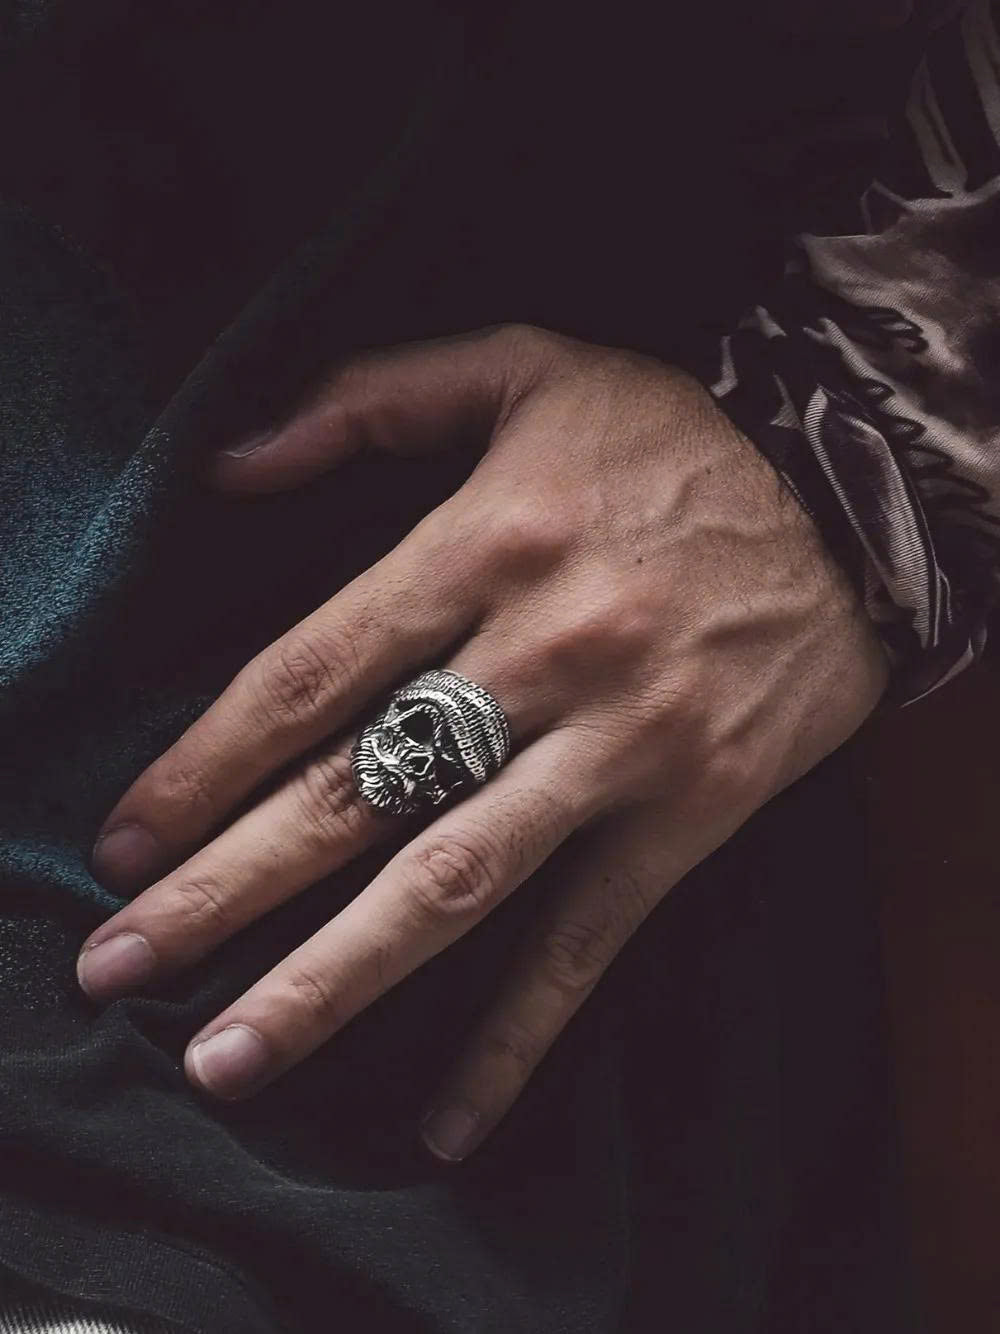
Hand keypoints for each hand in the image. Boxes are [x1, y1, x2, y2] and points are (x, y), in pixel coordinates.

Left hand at [77, 325, 887, 1161]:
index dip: (205, 765)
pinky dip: (516, 1036)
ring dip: (331, 978)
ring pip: (452, 881)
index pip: (310, 673)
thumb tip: (229, 467)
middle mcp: (543, 653)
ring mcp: (620, 744)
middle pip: (355, 793)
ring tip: (227, 1058)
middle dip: (223, 888)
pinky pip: (589, 938)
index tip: (123, 842)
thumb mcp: (525, 366)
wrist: (861, 493)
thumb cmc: (679, 434)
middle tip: (115, 968)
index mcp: (485, 544)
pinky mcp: (693, 811)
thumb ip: (367, 399)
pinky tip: (446, 1121)